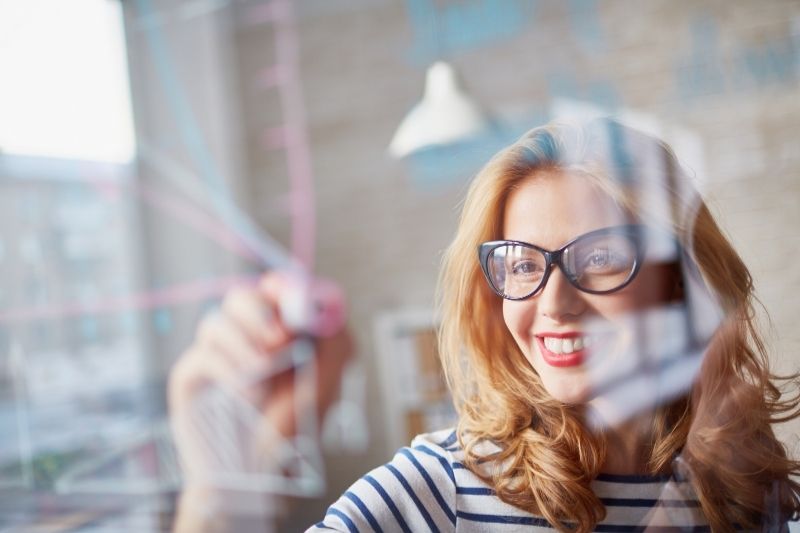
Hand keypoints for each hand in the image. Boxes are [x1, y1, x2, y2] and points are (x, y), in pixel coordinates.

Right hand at [168, 271, 352, 495]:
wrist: (255, 478)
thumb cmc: (291, 434)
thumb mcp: (326, 386)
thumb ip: (333, 345)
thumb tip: (322, 309)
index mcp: (277, 332)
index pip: (272, 290)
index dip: (281, 289)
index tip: (290, 305)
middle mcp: (244, 338)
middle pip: (241, 297)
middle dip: (261, 313)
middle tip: (281, 341)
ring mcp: (215, 356)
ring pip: (216, 321)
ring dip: (245, 346)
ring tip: (264, 380)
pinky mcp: (190, 378)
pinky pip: (201, 356)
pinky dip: (228, 372)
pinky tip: (248, 395)